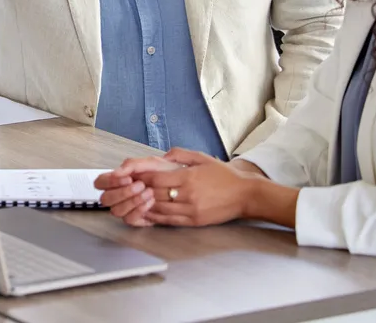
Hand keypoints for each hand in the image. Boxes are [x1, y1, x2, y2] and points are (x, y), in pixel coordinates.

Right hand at [94, 156, 183, 226]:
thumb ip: (132, 164)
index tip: (127, 178)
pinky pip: (129, 220)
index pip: (100, 182)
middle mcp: (119, 195)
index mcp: (119, 179)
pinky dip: (138, 211)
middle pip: (105, 199)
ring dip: (131, 202)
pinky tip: (150, 203)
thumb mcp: (151, 162)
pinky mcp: (137, 219)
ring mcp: (127, 208)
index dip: (109, 181)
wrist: (184, 184)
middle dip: (122, 192)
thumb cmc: (168, 171)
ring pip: (116, 211)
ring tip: (149, 193)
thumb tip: (116, 172)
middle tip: (140, 185)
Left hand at [129, 148, 255, 227]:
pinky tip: (148, 213)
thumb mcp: (203, 158)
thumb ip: (181, 154)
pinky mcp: (194, 221)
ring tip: (135, 201)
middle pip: (155, 194)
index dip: (143, 179)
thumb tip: (163, 155)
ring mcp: (191, 210)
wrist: (245, 194)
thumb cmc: (225, 175)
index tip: (134, 176)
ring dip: (145, 205)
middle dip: (140, 191)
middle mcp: (188, 195)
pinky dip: (156, 217)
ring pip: (160, 209)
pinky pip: (170, 221)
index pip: (157, 179)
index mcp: (188, 177)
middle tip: (130, 188)